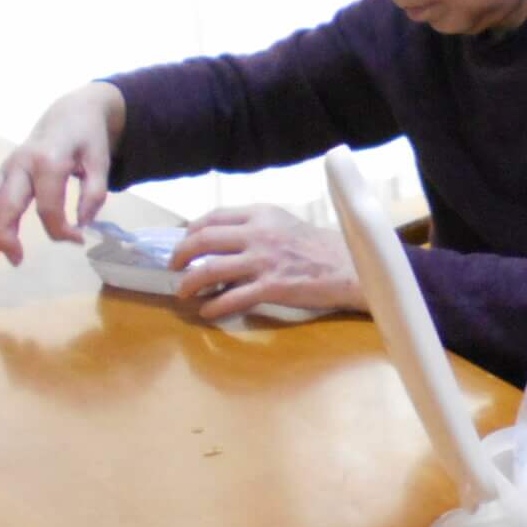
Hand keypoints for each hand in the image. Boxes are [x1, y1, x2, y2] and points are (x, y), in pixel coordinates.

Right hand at [0, 82, 124, 264]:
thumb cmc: (87, 139)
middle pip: (5, 205)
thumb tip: (82, 224)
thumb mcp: (100, 162)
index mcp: (48, 162)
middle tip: (16, 261)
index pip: (48, 207)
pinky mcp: (3, 172)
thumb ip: (94, 193)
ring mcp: (7, 168)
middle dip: (6, 236)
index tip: (78, 240)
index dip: (61, 230)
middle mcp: (21, 165)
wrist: (70, 113)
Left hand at [169, 205, 360, 319]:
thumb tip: (224, 242)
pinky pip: (231, 298)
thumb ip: (256, 228)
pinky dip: (214, 306)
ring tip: (183, 292)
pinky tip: (207, 311)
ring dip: (189, 283)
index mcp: (261, 215)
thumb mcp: (285, 224)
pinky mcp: (271, 287)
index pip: (212, 217)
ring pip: (210, 270)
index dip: (190, 231)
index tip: (183, 242)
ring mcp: (263, 261)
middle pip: (203, 240)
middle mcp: (258, 234)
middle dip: (180, 255)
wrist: (351, 268)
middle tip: (174, 267)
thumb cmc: (320, 248)